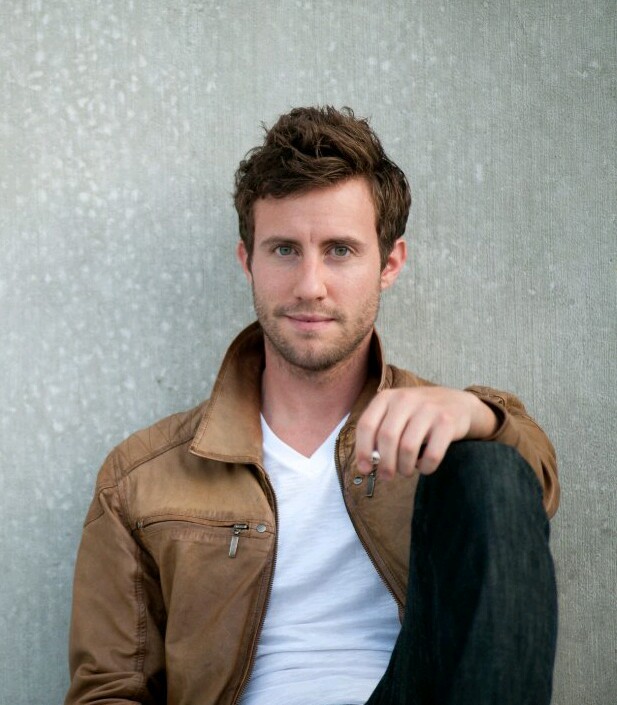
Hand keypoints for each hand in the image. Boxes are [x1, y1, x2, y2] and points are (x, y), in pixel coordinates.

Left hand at [355, 387, 497, 477]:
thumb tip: (366, 463)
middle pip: (387, 438)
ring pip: (407, 448)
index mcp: (387, 397)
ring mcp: (428, 409)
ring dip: (404, 468)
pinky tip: (424, 466)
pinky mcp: (447, 422)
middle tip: (387, 477)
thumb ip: (379, 432)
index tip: (365, 469)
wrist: (457, 403)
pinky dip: (426, 467)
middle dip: (384, 463)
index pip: (367, 425)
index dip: (362, 450)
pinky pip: (432, 454)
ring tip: (406, 471)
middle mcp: (406, 399)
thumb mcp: (396, 413)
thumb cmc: (418, 414)